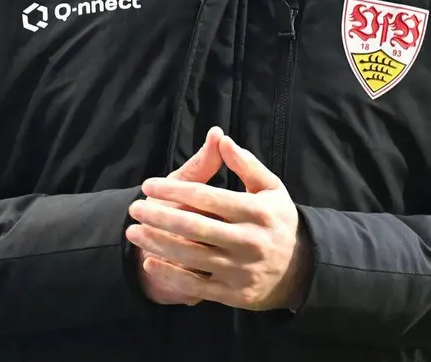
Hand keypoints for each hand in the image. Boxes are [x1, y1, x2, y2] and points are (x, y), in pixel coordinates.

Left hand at [128, 133, 309, 311]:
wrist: (296, 272)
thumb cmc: (275, 222)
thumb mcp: (270, 189)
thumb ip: (245, 164)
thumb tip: (220, 137)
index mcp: (257, 212)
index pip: (207, 197)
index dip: (174, 190)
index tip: (148, 185)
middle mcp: (250, 241)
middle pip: (194, 227)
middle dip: (159, 216)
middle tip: (134, 208)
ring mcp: (241, 270)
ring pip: (190, 255)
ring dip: (157, 243)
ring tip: (134, 231)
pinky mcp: (233, 294)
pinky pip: (195, 284)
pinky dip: (170, 274)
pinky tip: (150, 262)